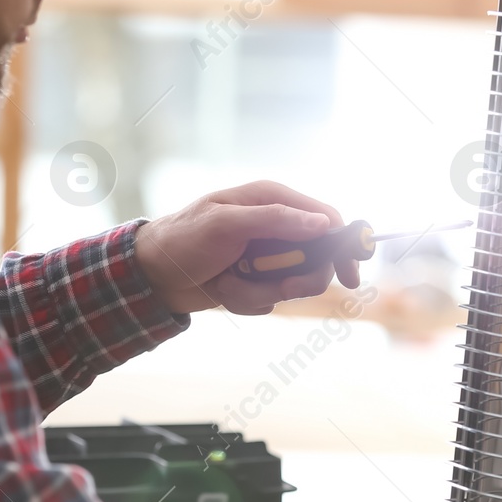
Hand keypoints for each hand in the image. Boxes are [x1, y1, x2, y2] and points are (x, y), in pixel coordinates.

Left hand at [133, 181, 360, 315]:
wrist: (151, 275)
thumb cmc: (184, 239)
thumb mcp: (227, 224)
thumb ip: (275, 220)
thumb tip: (321, 222)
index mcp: (272, 200)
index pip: (326, 219)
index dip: (343, 246)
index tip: (350, 273)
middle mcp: (274, 226)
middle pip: (317, 259)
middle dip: (297, 278)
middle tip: (281, 285)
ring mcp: (266, 256)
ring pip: (292, 284)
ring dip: (260, 292)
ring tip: (229, 283)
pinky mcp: (256, 280)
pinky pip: (270, 299)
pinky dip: (247, 300)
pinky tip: (223, 290)